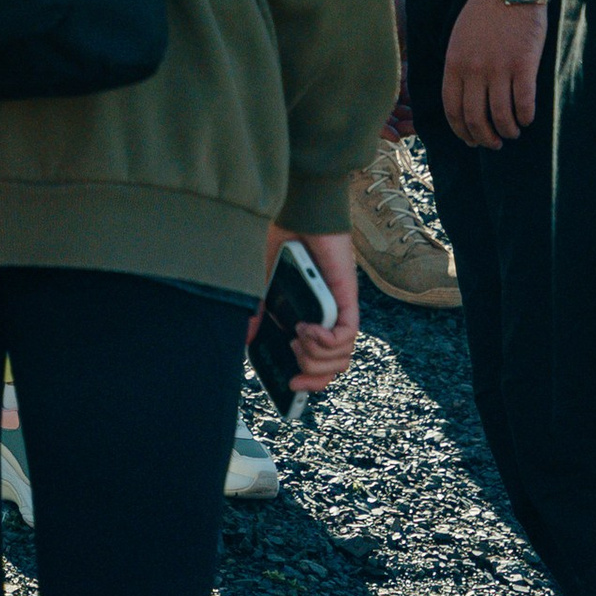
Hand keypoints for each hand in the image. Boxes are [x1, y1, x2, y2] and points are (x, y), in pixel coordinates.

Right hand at [247, 229, 359, 391]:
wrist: (299, 210)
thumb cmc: (285, 241)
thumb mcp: (264, 284)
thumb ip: (260, 312)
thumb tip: (247, 339)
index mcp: (313, 317)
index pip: (322, 361)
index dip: (311, 380)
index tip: (291, 386)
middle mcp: (331, 318)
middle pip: (335, 366)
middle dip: (314, 375)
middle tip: (294, 363)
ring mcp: (340, 309)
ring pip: (343, 356)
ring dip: (317, 357)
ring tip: (298, 337)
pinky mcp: (346, 298)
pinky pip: (347, 335)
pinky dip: (326, 340)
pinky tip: (307, 328)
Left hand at [442, 0, 550, 150]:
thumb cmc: (484, 12)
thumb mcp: (459, 38)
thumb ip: (459, 67)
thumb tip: (463, 100)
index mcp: (454, 62)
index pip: (452, 109)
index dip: (462, 131)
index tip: (471, 141)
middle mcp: (474, 69)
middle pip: (476, 119)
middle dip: (485, 138)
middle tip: (494, 143)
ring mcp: (499, 68)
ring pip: (501, 116)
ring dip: (508, 131)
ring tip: (513, 131)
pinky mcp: (523, 64)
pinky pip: (524, 104)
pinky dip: (526, 117)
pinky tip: (528, 118)